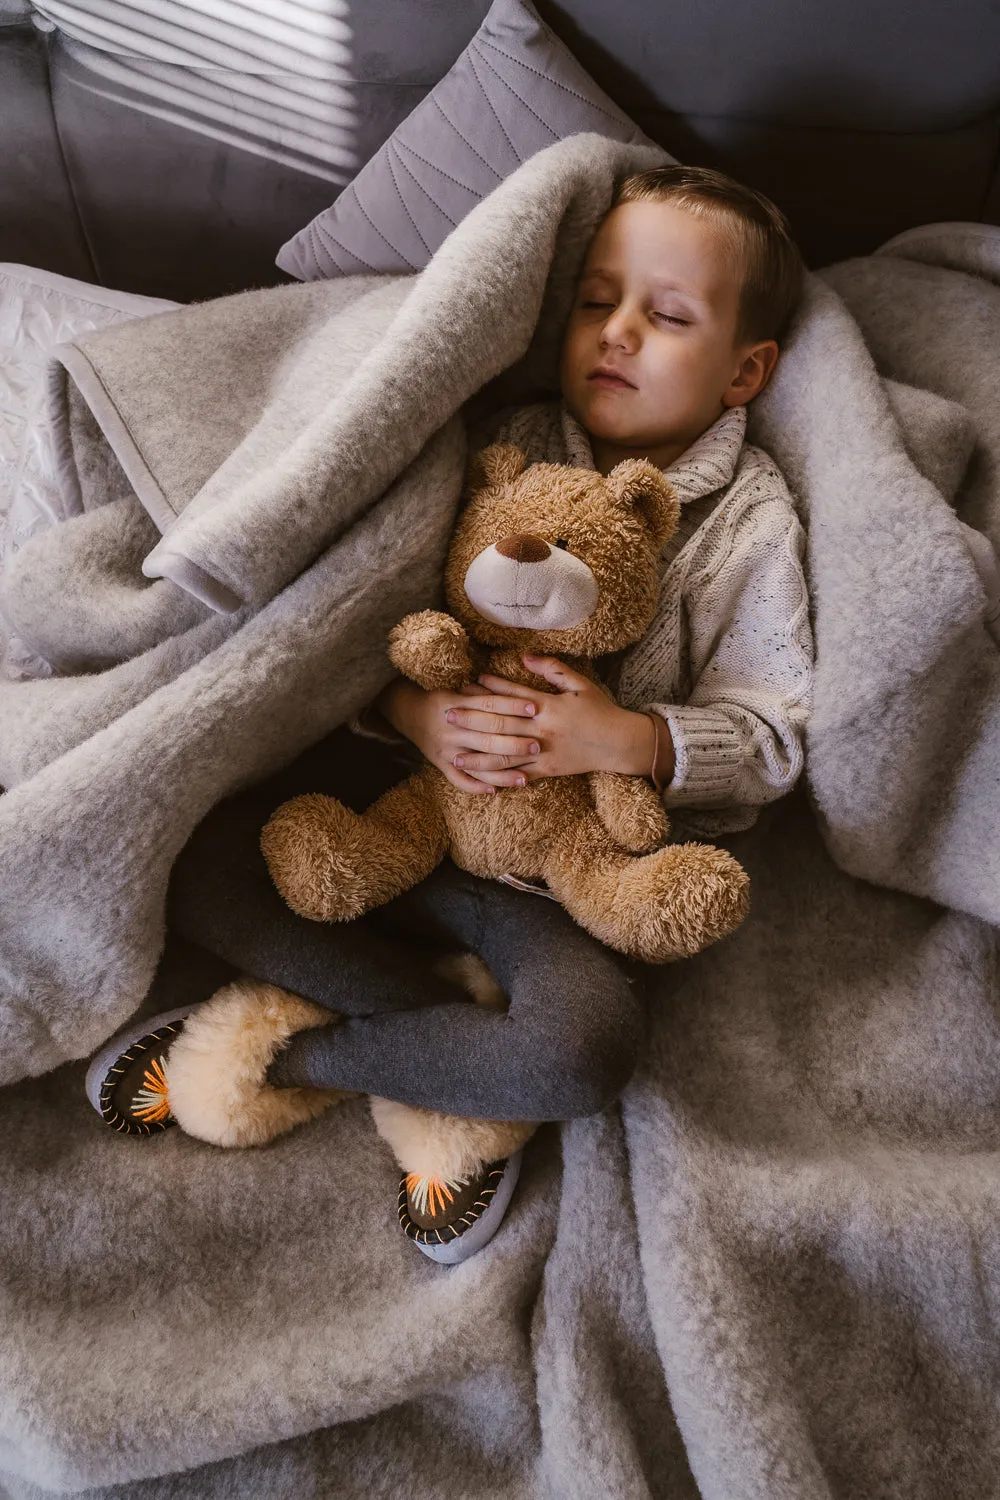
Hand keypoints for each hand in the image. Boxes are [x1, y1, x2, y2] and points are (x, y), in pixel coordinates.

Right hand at [376, 677, 540, 794]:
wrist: (408, 713)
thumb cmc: (443, 699)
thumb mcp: (460, 690)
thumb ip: (484, 693)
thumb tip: (517, 689)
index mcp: (457, 705)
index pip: (490, 704)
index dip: (513, 705)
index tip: (535, 708)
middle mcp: (452, 728)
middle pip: (488, 737)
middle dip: (515, 743)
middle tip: (537, 745)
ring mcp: (446, 749)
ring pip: (478, 764)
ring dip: (502, 772)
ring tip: (525, 777)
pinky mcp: (440, 764)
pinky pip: (459, 780)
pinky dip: (476, 786)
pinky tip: (495, 791)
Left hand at [455, 655, 664, 781]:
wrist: (620, 743)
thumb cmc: (601, 710)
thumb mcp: (580, 683)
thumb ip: (552, 669)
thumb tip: (524, 656)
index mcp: (549, 705)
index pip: (512, 695)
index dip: (488, 689)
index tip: (466, 684)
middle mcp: (542, 729)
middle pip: (501, 724)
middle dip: (473, 720)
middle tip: (447, 716)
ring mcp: (544, 752)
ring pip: (506, 754)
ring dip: (478, 755)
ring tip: (456, 755)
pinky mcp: (548, 770)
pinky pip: (521, 775)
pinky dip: (501, 778)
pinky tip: (482, 779)